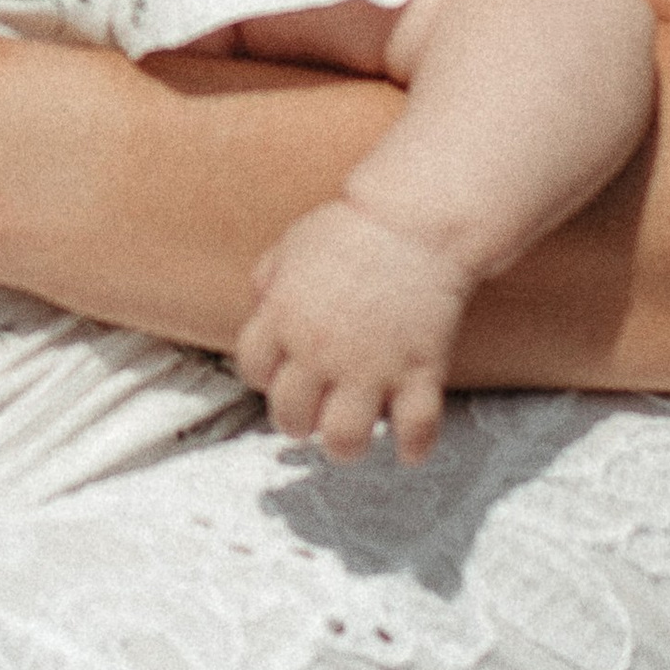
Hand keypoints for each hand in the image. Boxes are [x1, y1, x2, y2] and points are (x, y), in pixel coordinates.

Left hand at [234, 197, 469, 462]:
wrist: (415, 220)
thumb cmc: (355, 225)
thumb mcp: (293, 244)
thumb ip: (270, 278)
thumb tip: (260, 303)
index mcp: (283, 318)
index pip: (253, 371)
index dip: (265, 377)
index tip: (281, 376)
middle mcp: (318, 352)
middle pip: (290, 416)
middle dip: (298, 421)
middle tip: (313, 415)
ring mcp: (369, 367)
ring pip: (344, 440)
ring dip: (345, 446)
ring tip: (352, 436)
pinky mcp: (416, 373)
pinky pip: (413, 431)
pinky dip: (412, 448)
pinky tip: (408, 447)